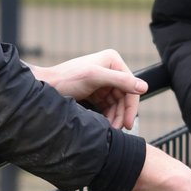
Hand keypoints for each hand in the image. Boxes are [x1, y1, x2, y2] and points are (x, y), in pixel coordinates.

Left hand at [28, 49, 146, 128]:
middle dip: (122, 114)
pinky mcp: (96, 91)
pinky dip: (108, 115)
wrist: (45, 86)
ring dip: (115, 117)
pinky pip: (108, 106)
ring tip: (111, 129)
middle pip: (124, 96)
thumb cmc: (65, 79)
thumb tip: (144, 87)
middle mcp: (110, 69)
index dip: (131, 106)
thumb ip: (119, 80)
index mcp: (113, 61)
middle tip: (119, 129)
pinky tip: (106, 124)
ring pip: (117, 103)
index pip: (131, 85)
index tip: (128, 123)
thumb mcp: (94, 77)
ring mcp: (104, 80)